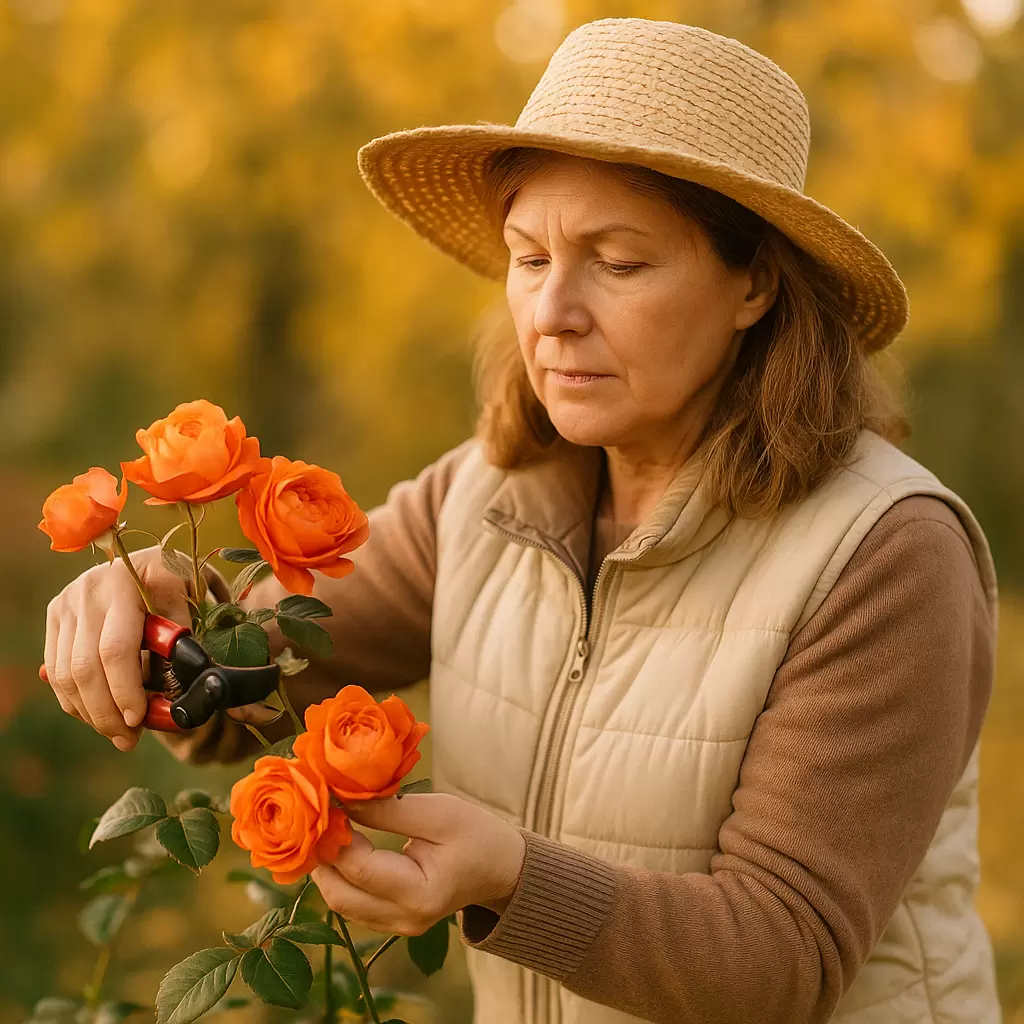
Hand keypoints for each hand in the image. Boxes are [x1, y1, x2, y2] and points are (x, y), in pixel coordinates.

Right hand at [42, 544, 188, 750]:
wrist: (148, 559)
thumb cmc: (176, 584)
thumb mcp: (189, 599)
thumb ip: (180, 641)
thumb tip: (170, 694)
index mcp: (126, 584)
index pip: (115, 649)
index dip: (125, 689)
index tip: (139, 718)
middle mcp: (88, 591)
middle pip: (85, 667)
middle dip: (106, 712)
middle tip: (128, 739)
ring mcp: (67, 603)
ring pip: (65, 673)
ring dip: (90, 713)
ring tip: (118, 734)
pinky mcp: (55, 615)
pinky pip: (56, 670)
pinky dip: (75, 700)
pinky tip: (99, 715)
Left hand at [311, 793, 526, 936]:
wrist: (503, 869)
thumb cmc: (477, 835)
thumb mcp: (439, 812)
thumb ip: (390, 810)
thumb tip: (342, 801)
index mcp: (420, 894)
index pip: (360, 869)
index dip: (336, 836)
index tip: (327, 803)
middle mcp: (405, 920)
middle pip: (340, 895)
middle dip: (322, 856)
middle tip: (316, 817)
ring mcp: (398, 927)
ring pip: (341, 902)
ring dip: (327, 867)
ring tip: (325, 828)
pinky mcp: (392, 922)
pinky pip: (353, 902)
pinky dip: (341, 876)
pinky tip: (340, 846)